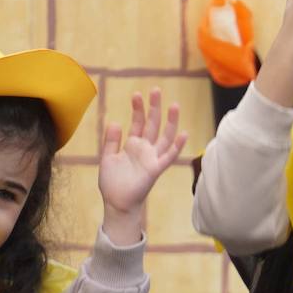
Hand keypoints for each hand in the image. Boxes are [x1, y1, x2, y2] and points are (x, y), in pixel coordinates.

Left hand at [98, 89, 187, 245]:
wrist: (116, 203)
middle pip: (153, 124)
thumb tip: (115, 122)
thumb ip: (111, 141)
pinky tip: (184, 134)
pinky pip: (169, 156)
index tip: (136, 94)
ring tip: (174, 105)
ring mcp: (152, 158)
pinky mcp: (155, 169)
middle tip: (156, 90)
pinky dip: (177, 146)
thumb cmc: (112, 183)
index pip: (138, 122)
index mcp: (133, 144)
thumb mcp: (107, 158)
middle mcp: (145, 149)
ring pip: (165, 136)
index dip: (138, 108)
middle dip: (154, 107)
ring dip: (170, 121)